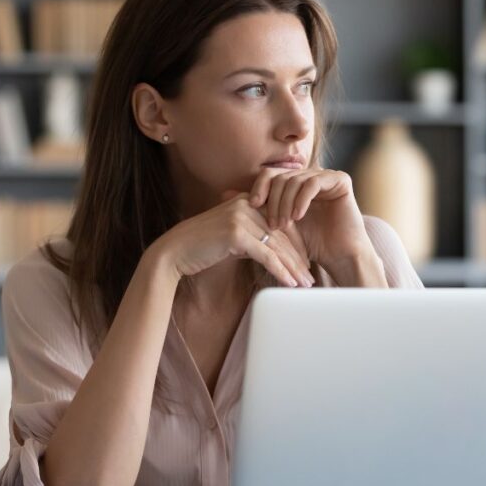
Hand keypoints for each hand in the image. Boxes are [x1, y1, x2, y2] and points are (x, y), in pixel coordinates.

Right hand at [152, 190, 314, 287]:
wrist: (174, 252)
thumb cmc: (202, 247)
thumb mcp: (232, 237)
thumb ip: (253, 236)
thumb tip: (275, 252)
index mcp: (247, 201)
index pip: (281, 223)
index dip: (296, 245)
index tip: (306, 264)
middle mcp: (246, 205)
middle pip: (282, 234)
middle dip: (298, 258)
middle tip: (310, 277)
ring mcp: (241, 218)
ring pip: (277, 246)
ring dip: (293, 268)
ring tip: (305, 284)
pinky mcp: (236, 234)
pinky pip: (266, 255)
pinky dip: (281, 271)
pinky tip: (290, 284)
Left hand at [247, 166, 373, 271]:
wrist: (339, 256)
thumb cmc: (309, 245)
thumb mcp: (276, 226)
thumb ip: (255, 208)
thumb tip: (223, 194)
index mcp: (295, 182)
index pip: (270, 175)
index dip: (259, 188)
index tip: (251, 206)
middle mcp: (310, 175)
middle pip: (281, 176)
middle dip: (273, 201)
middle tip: (271, 224)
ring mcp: (326, 176)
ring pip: (295, 180)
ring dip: (285, 203)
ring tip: (283, 225)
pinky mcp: (340, 180)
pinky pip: (313, 183)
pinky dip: (302, 200)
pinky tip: (298, 217)